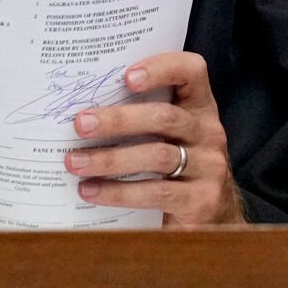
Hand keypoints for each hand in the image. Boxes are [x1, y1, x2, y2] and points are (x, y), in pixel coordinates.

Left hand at [65, 51, 244, 224]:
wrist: (213, 219)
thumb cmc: (178, 169)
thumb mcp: (169, 138)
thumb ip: (141, 121)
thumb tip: (82, 114)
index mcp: (199, 108)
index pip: (192, 71)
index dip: (162, 68)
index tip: (126, 76)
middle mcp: (209, 132)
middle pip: (165, 117)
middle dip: (118, 120)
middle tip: (80, 124)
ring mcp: (210, 167)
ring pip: (158, 156)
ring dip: (110, 159)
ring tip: (75, 162)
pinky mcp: (201, 200)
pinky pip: (156, 192)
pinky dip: (118, 192)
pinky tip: (91, 191)